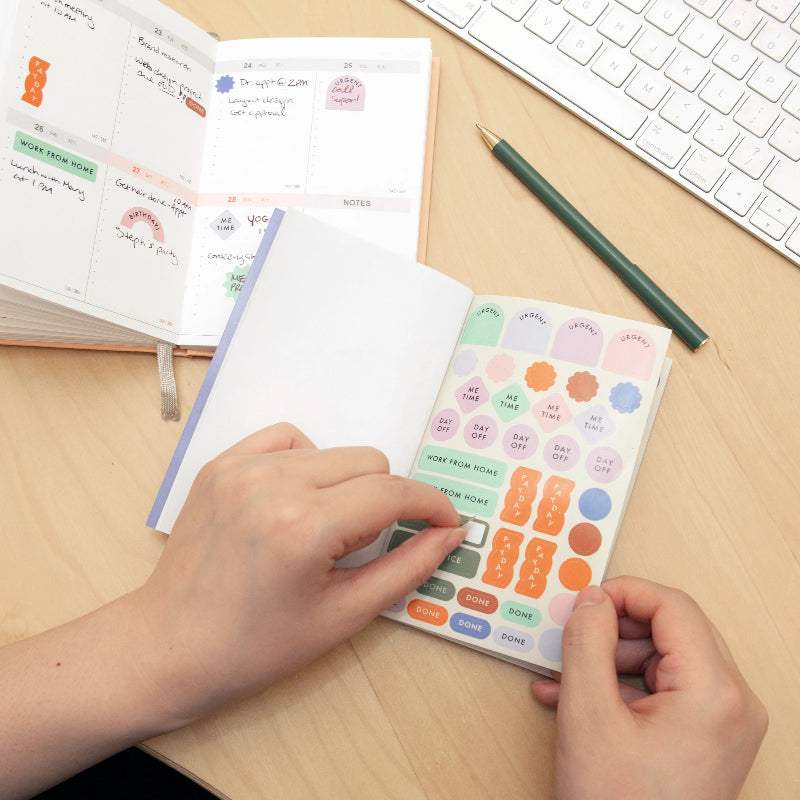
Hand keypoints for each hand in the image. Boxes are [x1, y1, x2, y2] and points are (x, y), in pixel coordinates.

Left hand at [133, 422, 463, 726]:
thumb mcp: (344, 616)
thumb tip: (449, 533)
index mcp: (305, 526)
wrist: (170, 646)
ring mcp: (241, 468)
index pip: (392, 492)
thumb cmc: (257, 646)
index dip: (431, 504)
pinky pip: (287, 439)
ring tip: (327, 526)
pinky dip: (307, 462)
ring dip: (347, 483)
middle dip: (387, 499)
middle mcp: (273, 483)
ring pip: (332, 450)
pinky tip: (298, 497)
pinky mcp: (221, 465)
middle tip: (370, 542)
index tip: (446, 521)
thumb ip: (407, 567)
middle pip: (369, 462)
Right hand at [531, 577, 767, 799]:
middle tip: (571, 637)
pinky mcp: (710, 738)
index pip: (673, 606)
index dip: (624, 592)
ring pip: (666, 657)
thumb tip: (591, 599)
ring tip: (565, 677)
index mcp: (714, 693)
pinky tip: (577, 698)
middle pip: (672, 629)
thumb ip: (586, 644)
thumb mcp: (588, 717)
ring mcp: (725, 723)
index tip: (584, 600)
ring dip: (612, 659)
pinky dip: (623, 686)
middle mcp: (733, 703)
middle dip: (614, 628)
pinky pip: (666, 689)